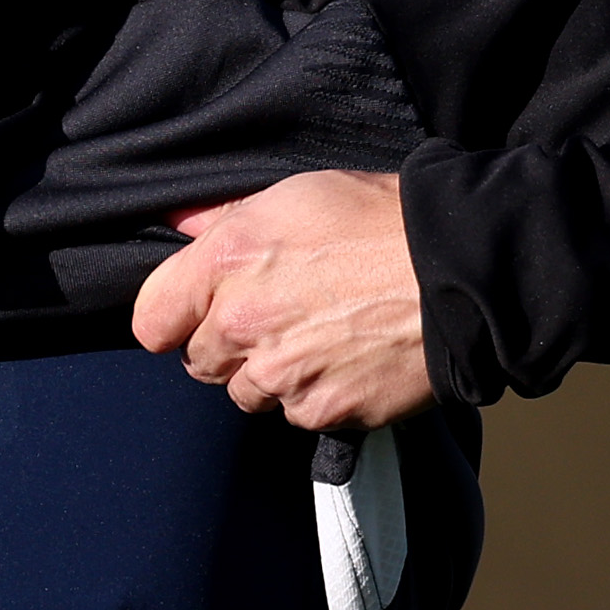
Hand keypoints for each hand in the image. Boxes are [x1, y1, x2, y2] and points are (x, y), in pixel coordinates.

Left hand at [131, 170, 434, 432]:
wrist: (458, 270)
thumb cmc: (380, 220)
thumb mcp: (295, 195)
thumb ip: (223, 217)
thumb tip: (175, 223)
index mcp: (225, 262)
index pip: (151, 319)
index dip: (172, 317)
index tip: (194, 314)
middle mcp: (242, 323)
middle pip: (199, 361)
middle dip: (228, 345)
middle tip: (277, 317)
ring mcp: (281, 374)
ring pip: (245, 393)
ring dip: (270, 374)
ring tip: (317, 337)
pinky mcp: (321, 410)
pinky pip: (295, 414)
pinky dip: (315, 395)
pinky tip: (346, 360)